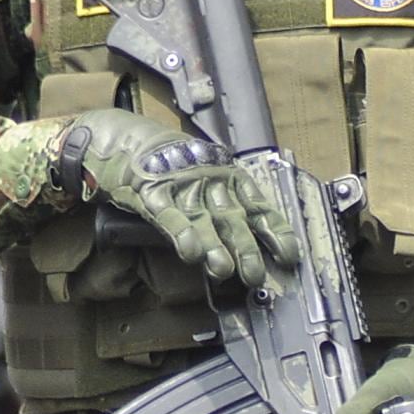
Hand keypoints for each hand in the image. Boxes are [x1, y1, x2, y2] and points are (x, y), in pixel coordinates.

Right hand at [54, 108, 294, 290]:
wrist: (123, 138)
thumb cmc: (169, 163)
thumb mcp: (205, 177)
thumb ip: (224, 206)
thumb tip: (246, 248)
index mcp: (228, 178)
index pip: (259, 207)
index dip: (275, 232)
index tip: (289, 256)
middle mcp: (209, 181)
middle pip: (232, 219)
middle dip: (246, 249)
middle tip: (255, 276)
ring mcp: (180, 185)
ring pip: (202, 219)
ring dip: (215, 246)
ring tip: (223, 270)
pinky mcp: (151, 191)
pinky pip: (168, 214)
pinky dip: (180, 232)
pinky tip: (190, 252)